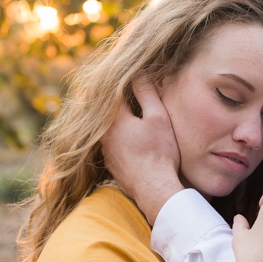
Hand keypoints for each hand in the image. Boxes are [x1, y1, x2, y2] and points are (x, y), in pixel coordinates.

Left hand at [100, 79, 184, 224]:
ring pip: (104, 128)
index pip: (111, 93)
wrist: (153, 188)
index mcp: (113, 119)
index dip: (120, 83)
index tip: (124, 75)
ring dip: (112, 118)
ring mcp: (105, 150)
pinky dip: (115, 135)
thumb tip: (138, 73)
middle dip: (112, 100)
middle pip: (104, 110)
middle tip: (118, 87)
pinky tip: (128, 136)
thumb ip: (146, 94)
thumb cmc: (159, 152)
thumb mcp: (158, 118)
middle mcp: (103, 134)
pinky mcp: (110, 162)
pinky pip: (109, 143)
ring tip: (125, 110)